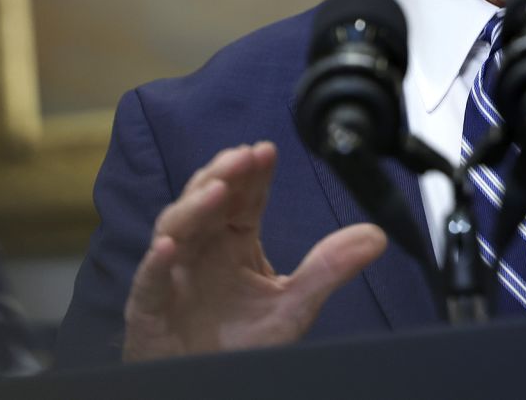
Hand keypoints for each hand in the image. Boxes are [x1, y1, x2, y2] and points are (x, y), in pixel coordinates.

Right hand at [123, 142, 386, 360]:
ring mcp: (172, 274)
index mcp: (232, 242)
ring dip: (194, 207)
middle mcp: (200, 249)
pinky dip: (156, 263)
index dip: (253, 174)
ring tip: (217, 191)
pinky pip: (149, 281)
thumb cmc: (241, 344)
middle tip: (244, 156)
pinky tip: (169, 247)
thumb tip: (376, 236)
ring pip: (175, 228)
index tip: (267, 151)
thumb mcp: (293, 305)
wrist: (208, 387)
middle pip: (205, 200)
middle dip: (223, 175)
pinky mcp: (149, 307)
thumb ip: (329, 268)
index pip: (242, 197)